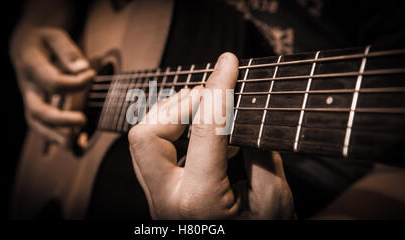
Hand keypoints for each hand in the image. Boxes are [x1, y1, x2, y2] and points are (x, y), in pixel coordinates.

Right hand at [10, 27, 95, 143]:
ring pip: (38, 124)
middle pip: (38, 110)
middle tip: (82, 120)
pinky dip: (57, 139)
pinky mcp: (37, 108)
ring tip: (75, 144)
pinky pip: (43, 127)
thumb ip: (68, 52)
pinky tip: (76, 146)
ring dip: (56, 136)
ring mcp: (31, 100)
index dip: (75, 83)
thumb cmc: (44, 41)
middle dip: (59, 120)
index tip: (92, 75)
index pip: (53, 82)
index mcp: (31, 66)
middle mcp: (28, 88)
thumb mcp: (55, 37)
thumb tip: (82, 69)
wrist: (26, 46)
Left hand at [128, 53, 294, 218]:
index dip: (218, 90)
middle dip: (180, 104)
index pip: (204, 131)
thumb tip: (243, 116)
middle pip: (146, 133)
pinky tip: (200, 131)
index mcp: (200, 202)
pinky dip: (172, 128)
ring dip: (172, 114)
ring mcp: (156, 197)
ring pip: (141, 139)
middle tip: (213, 96)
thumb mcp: (274, 204)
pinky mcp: (156, 192)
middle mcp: (167, 199)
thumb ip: (261, 157)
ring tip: (207, 111)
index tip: (228, 64)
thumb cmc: (260, 239)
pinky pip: (150, 149)